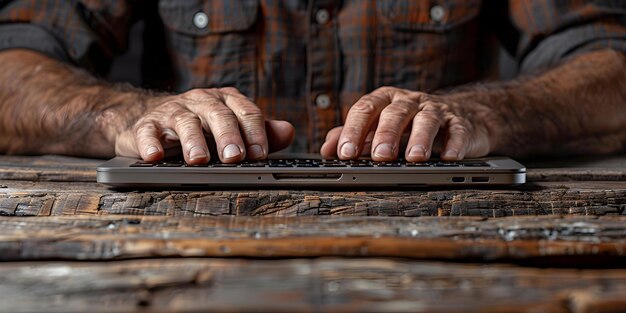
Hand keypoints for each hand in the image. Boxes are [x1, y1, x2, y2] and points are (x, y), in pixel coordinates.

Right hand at [114, 87, 294, 163]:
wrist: (153, 120)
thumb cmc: (202, 128)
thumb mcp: (233, 129)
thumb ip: (260, 132)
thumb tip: (288, 131)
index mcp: (227, 101)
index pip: (246, 112)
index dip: (255, 132)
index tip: (260, 154)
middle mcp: (202, 101)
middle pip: (219, 115)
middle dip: (228, 136)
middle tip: (234, 158)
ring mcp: (174, 111)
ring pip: (185, 122)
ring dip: (193, 141)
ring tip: (199, 160)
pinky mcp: (148, 124)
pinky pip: (148, 132)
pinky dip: (151, 143)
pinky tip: (155, 156)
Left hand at [320, 87, 495, 161]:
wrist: (457, 116)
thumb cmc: (409, 124)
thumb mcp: (378, 127)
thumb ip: (353, 136)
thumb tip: (327, 150)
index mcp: (384, 100)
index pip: (365, 110)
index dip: (354, 131)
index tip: (345, 154)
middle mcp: (408, 101)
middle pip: (395, 113)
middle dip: (386, 135)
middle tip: (379, 157)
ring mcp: (435, 110)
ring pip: (427, 120)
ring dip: (421, 139)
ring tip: (414, 159)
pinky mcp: (460, 122)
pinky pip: (458, 131)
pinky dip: (455, 144)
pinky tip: (448, 158)